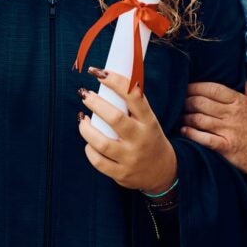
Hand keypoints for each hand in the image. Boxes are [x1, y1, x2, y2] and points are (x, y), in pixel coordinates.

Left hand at [78, 67, 177, 192]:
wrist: (163, 172)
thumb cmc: (149, 138)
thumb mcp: (148, 119)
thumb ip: (132, 104)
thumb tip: (107, 76)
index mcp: (149, 121)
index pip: (134, 96)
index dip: (115, 82)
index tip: (99, 72)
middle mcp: (141, 139)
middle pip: (115, 118)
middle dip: (95, 103)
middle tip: (84, 94)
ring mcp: (131, 158)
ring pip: (102, 142)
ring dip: (86, 128)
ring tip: (83, 119)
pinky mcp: (121, 174)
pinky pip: (98, 161)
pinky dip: (89, 150)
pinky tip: (89, 142)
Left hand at [181, 81, 246, 180]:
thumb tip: (241, 74)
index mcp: (238, 101)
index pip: (211, 89)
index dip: (195, 87)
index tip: (186, 87)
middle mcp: (231, 114)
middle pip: (200, 102)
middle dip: (186, 101)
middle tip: (179, 102)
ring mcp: (228, 130)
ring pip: (199, 119)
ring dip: (186, 117)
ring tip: (180, 116)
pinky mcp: (226, 147)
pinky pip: (203, 138)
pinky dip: (191, 133)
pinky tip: (184, 130)